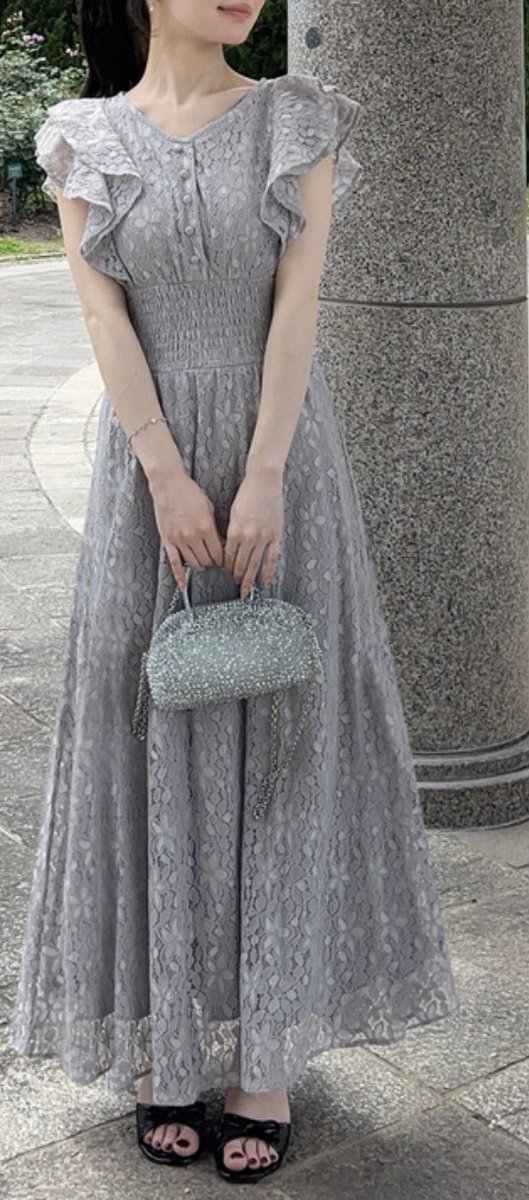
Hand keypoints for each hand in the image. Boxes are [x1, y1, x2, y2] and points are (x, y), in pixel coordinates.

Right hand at [149, 469, 224, 588]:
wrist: (168, 484)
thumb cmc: (190, 493)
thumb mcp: (209, 508)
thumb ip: (215, 528)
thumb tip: (222, 545)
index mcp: (206, 528)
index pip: (219, 553)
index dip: (225, 560)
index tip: (227, 561)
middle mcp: (192, 536)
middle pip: (208, 561)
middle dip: (214, 564)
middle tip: (217, 563)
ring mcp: (179, 540)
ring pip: (193, 564)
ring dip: (201, 567)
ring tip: (205, 564)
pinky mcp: (167, 540)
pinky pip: (173, 562)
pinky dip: (179, 575)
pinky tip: (183, 585)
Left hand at [224, 468, 283, 596]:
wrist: (263, 481)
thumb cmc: (247, 494)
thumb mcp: (233, 513)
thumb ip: (232, 532)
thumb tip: (231, 548)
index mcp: (235, 531)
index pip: (228, 557)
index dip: (227, 568)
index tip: (226, 574)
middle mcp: (248, 537)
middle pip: (240, 564)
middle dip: (237, 577)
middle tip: (235, 588)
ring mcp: (263, 538)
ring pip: (254, 564)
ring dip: (249, 579)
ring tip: (246, 590)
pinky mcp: (275, 536)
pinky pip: (272, 559)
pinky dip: (268, 572)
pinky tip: (265, 582)